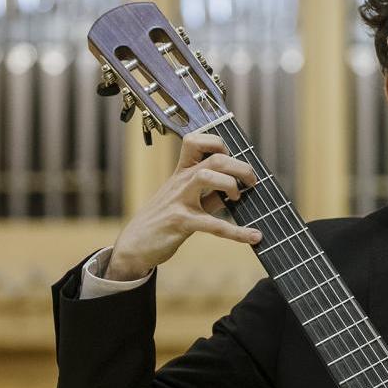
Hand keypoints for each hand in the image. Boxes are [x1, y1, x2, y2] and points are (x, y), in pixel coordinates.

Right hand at [106, 133, 261, 279]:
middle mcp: (181, 182)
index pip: (196, 141)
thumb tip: (238, 190)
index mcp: (181, 173)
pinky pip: (213, 225)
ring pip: (207, 176)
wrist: (134, 245)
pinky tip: (254, 236)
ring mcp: (179, 200)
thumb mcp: (185, 201)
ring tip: (238, 198)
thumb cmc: (162, 220)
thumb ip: (210, 194)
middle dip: (239, 166)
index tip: (232, 158)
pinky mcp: (180, 223)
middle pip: (214, 158)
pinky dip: (237, 232)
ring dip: (231, 185)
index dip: (218, 143)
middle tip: (251, 181)